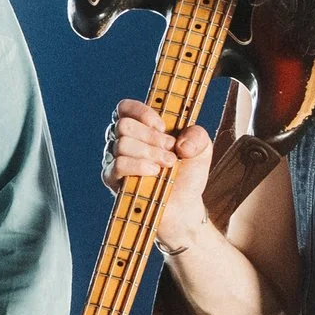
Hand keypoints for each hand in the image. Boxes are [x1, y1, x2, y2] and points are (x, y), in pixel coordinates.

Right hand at [102, 99, 212, 252]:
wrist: (184, 206)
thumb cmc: (188, 174)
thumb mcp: (202, 148)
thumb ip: (197, 135)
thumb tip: (179, 143)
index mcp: (138, 127)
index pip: (125, 108)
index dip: (142, 112)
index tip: (163, 126)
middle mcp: (122, 140)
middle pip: (124, 125)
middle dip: (152, 137)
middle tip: (171, 151)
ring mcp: (114, 160)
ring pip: (122, 144)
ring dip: (150, 153)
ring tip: (168, 165)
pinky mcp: (112, 179)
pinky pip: (118, 165)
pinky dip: (140, 166)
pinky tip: (155, 173)